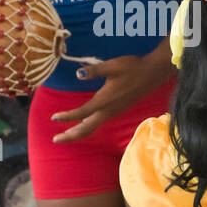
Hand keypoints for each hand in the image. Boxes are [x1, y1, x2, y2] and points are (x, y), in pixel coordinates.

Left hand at [51, 53, 171, 141]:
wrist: (153, 73)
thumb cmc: (132, 67)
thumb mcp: (111, 66)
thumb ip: (93, 71)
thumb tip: (78, 74)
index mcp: (105, 101)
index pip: (81, 112)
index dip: (66, 116)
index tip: (53, 117)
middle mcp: (108, 110)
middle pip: (86, 129)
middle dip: (70, 135)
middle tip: (55, 139)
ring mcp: (114, 112)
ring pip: (93, 127)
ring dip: (78, 132)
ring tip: (65, 134)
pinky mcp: (117, 110)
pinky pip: (99, 122)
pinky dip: (87, 126)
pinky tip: (82, 122)